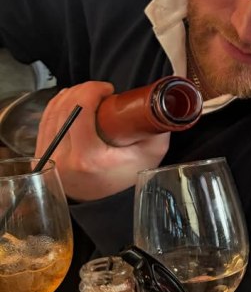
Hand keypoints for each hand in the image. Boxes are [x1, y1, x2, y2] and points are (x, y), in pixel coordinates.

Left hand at [35, 82, 169, 200]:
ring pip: (52, 110)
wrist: (103, 202)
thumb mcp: (150, 155)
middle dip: (83, 90)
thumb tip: (166, 103)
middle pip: (64, 108)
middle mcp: (63, 158)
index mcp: (87, 158)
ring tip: (89, 95)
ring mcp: (49, 157)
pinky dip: (58, 104)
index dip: (91, 91)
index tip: (107, 89)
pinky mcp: (42, 154)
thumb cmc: (126, 178)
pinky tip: (72, 100)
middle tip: (101, 91)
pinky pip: (46, 119)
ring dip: (71, 94)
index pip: (78, 112)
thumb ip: (158, 129)